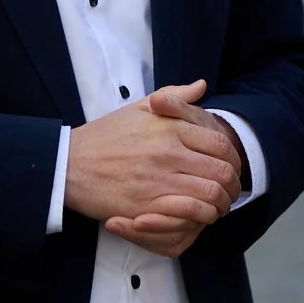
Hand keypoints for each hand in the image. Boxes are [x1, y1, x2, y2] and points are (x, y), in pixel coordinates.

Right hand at [105, 84, 252, 257]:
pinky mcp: (148, 205)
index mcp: (170, 128)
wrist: (69, 163)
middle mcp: (169, 152)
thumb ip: (174, 97)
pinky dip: (203, 216)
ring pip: (211, 194)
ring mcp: (159, 179)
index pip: (220, 143)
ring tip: (219, 207)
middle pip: (222, 171)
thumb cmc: (104, 136)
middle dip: (233, 185)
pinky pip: (190, 212)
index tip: (233, 169)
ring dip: (221, 204)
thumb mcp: (138, 108)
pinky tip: (200, 217)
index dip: (234, 159)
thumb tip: (202, 86)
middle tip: (231, 192)